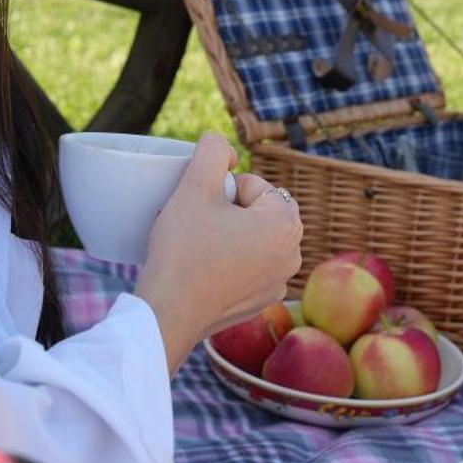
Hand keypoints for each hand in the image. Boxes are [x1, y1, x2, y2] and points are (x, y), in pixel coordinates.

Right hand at [134, 133, 301, 372]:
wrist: (169, 313)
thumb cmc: (184, 250)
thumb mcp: (194, 185)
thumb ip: (213, 150)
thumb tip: (226, 149)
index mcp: (286, 223)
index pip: (253, 185)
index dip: (222, 190)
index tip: (201, 209)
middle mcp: (293, 255)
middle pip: (257, 211)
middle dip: (229, 211)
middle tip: (198, 225)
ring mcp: (279, 282)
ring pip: (252, 239)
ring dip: (229, 235)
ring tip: (199, 247)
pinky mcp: (261, 302)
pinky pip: (248, 267)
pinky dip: (229, 262)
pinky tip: (203, 270)